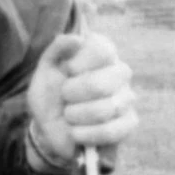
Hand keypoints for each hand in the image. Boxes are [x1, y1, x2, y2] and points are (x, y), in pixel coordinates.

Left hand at [26, 32, 137, 164]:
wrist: (50, 127)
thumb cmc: (51, 94)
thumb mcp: (45, 70)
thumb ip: (57, 49)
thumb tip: (77, 39)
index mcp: (102, 53)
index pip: (103, 50)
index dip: (80, 63)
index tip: (67, 70)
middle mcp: (119, 72)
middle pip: (103, 83)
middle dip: (73, 94)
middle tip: (64, 97)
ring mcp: (127, 98)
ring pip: (105, 110)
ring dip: (76, 116)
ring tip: (69, 116)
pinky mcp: (129, 123)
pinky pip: (111, 131)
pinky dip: (86, 134)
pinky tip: (76, 132)